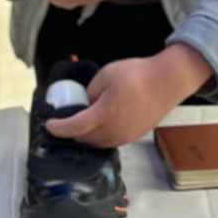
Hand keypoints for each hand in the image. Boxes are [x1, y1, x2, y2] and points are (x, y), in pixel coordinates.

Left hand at [46, 44, 214, 146]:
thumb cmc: (138, 74)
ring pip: (97, 143)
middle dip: (71, 132)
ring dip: (86, 135)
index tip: (49, 125)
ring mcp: (125, 136)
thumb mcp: (107, 74)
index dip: (58, 128)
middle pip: (84, 139)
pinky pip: (110, 141)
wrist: (168, 81)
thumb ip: (92, 91)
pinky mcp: (134, 136)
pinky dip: (100, 136)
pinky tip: (102, 123)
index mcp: (104, 114)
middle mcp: (113, 131)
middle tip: (67, 118)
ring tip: (83, 121)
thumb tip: (86, 103)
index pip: (74, 128)